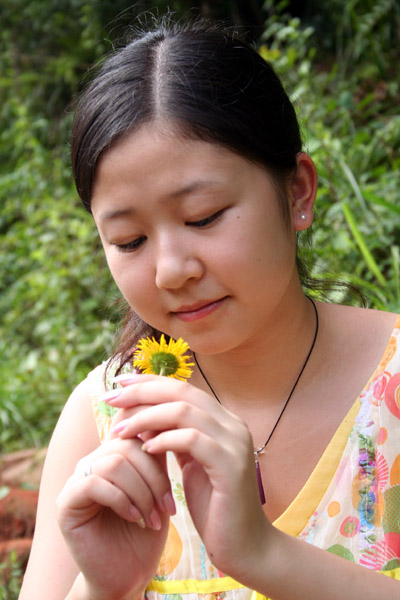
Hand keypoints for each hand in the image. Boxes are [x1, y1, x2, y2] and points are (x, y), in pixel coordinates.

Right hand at [56, 434, 173, 599]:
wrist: (128, 576)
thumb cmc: (146, 532)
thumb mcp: (158, 488)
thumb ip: (156, 456)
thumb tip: (167, 419)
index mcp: (114, 454)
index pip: (132, 428)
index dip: (157, 442)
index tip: (178, 467)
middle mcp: (93, 461)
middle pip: (127, 445)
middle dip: (154, 476)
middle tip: (169, 506)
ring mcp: (77, 480)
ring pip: (113, 463)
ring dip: (141, 491)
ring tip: (153, 518)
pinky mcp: (66, 503)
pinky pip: (94, 484)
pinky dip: (121, 500)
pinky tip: (134, 518)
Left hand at [107, 375, 271, 580]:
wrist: (245, 547)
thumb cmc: (214, 507)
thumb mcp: (191, 465)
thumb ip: (176, 439)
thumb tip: (144, 418)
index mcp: (224, 421)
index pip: (183, 388)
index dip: (150, 382)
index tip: (119, 383)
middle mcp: (232, 425)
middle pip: (183, 392)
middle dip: (143, 391)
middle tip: (111, 398)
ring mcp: (235, 443)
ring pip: (184, 411)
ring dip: (146, 417)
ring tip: (121, 430)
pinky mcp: (231, 465)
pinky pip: (191, 440)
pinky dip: (164, 440)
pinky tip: (145, 449)